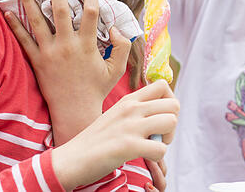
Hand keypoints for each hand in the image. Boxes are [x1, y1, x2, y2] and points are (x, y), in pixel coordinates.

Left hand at [5, 0, 129, 144]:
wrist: (75, 111)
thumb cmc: (97, 89)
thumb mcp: (116, 69)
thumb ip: (122, 47)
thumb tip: (116, 28)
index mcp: (87, 45)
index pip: (90, 12)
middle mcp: (67, 45)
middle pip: (59, 9)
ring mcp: (49, 52)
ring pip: (37, 21)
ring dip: (28, 1)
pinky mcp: (37, 61)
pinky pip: (23, 41)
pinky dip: (15, 26)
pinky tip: (7, 12)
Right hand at [51, 80, 178, 189]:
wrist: (71, 159)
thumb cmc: (94, 140)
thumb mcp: (115, 115)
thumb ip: (135, 111)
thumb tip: (159, 114)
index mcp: (128, 100)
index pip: (163, 85)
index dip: (169, 102)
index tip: (160, 117)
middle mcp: (131, 108)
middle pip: (174, 105)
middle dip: (172, 123)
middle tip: (159, 136)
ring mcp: (130, 126)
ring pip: (172, 122)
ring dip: (167, 139)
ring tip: (152, 145)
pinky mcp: (129, 145)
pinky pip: (161, 148)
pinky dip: (157, 157)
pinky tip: (144, 157)